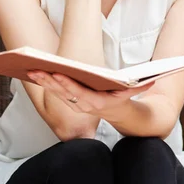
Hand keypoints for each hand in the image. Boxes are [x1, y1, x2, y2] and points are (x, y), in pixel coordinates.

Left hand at [27, 70, 154, 118]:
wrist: (119, 114)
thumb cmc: (123, 99)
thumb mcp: (132, 93)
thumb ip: (141, 87)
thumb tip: (152, 80)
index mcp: (95, 102)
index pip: (78, 92)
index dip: (66, 83)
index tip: (56, 73)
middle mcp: (82, 105)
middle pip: (63, 92)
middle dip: (49, 81)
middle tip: (36, 69)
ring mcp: (75, 104)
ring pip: (56, 92)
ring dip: (44, 81)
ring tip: (32, 69)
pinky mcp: (70, 100)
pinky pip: (56, 91)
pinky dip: (46, 83)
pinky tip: (36, 73)